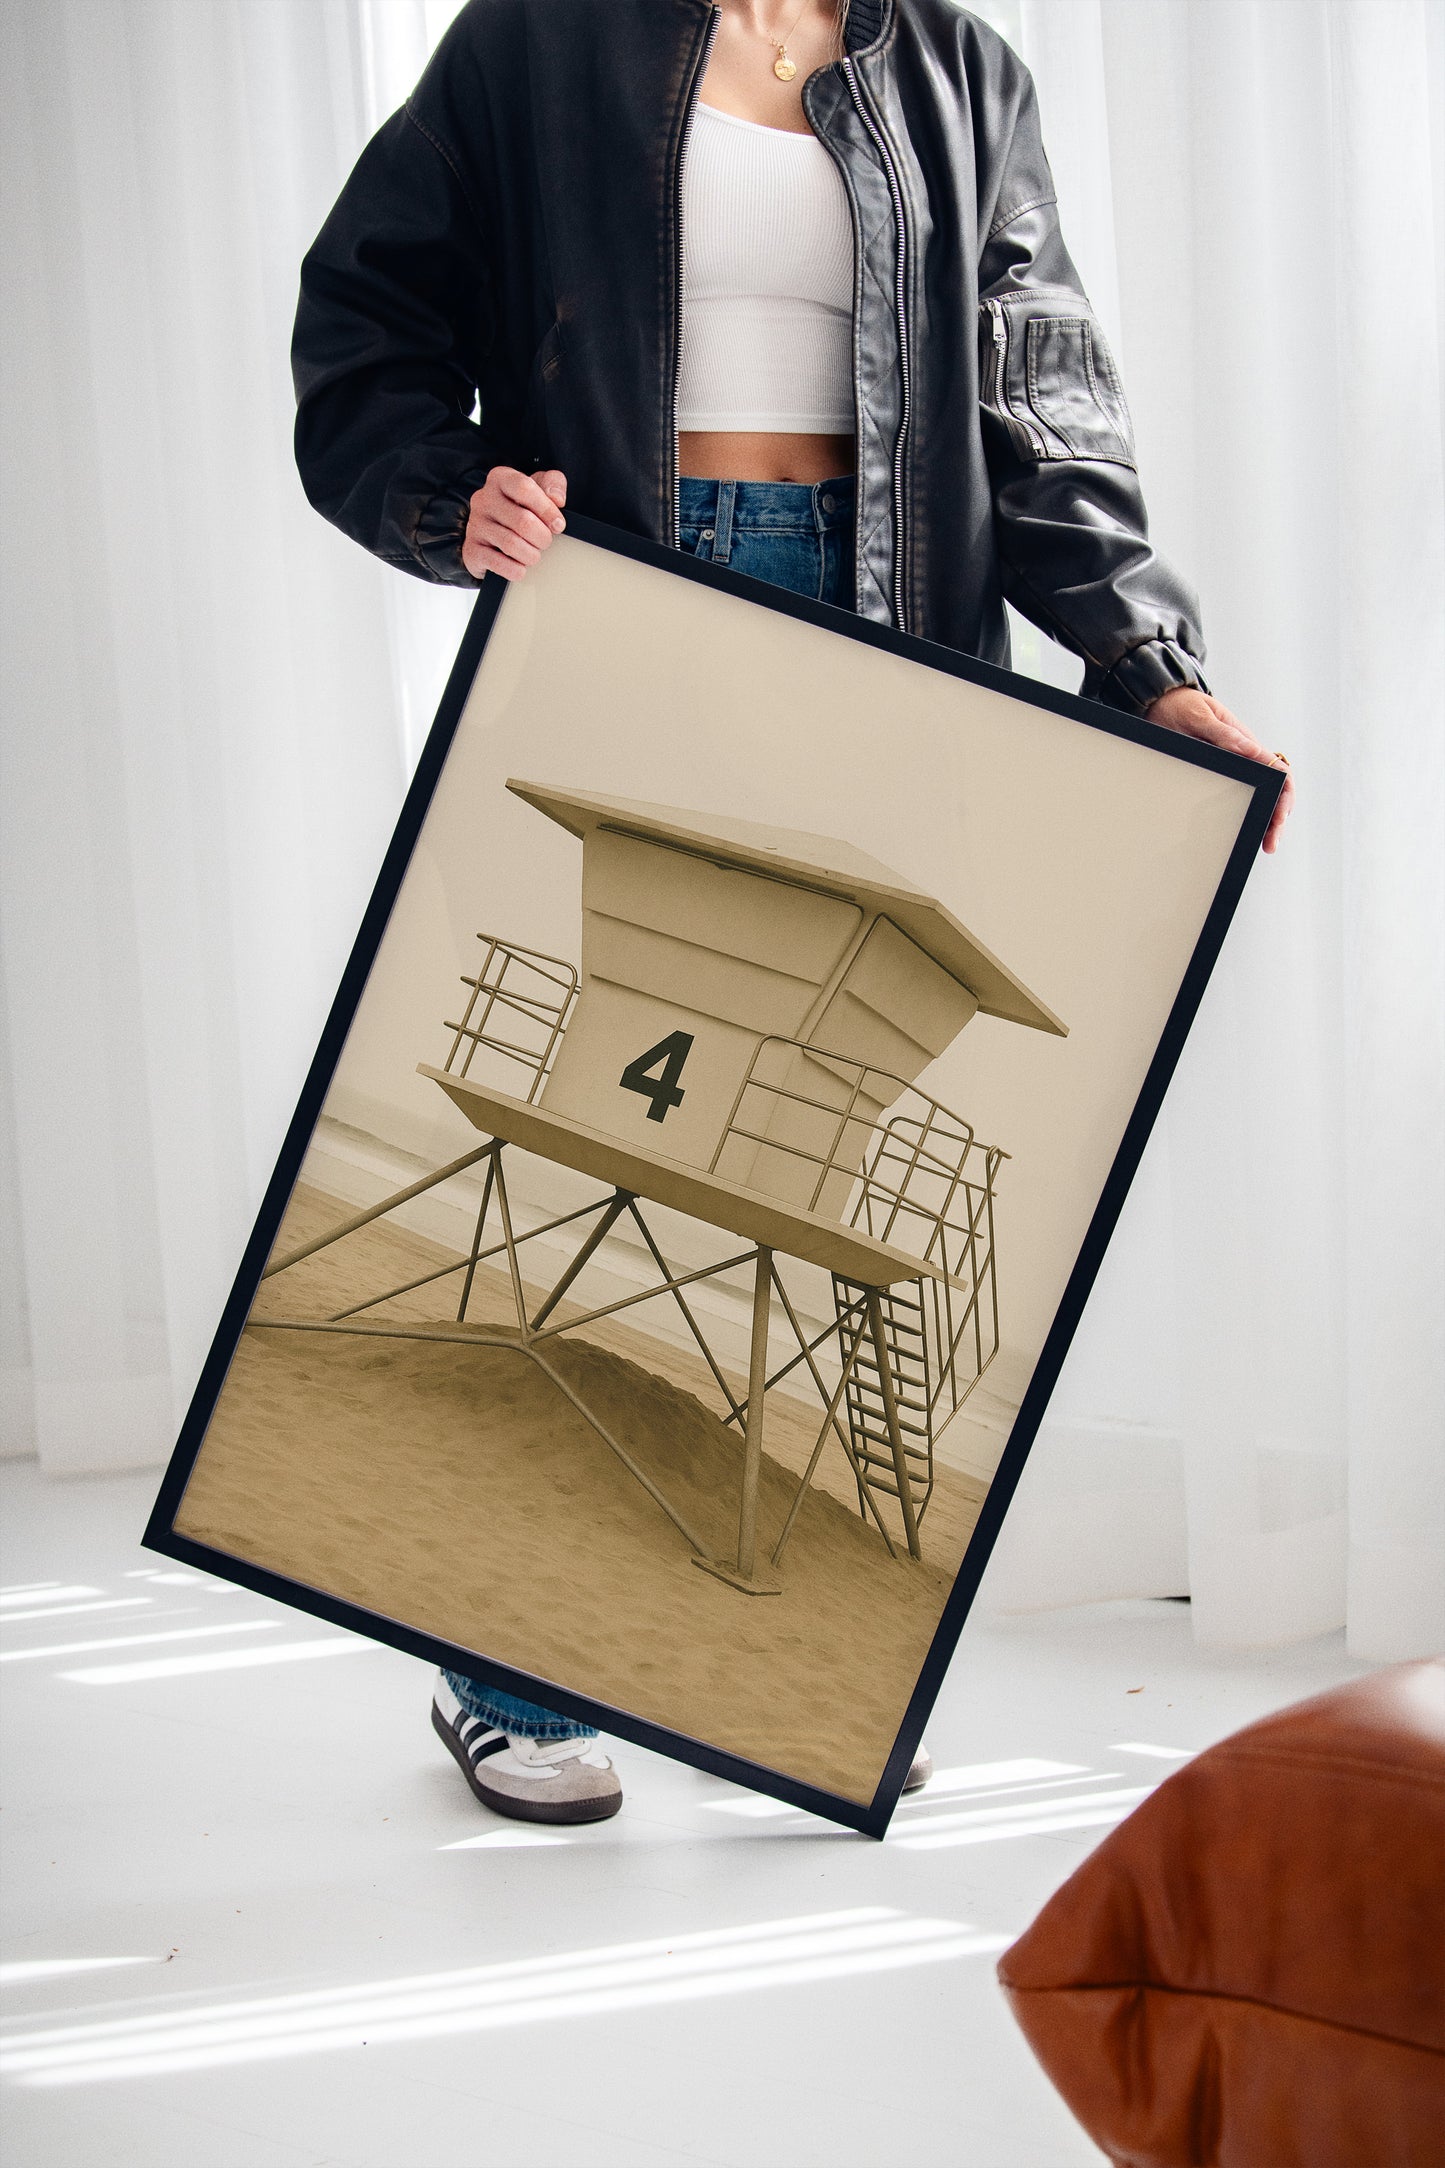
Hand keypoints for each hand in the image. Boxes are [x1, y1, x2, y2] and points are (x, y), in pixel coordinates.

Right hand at [462, 466, 566, 580]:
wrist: (489, 536)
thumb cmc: (519, 510)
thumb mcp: (538, 489)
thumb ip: (553, 484)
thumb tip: (557, 499)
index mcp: (500, 479)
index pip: (524, 488)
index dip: (547, 509)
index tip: (558, 524)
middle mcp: (483, 499)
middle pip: (523, 520)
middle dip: (542, 537)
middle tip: (545, 542)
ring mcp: (475, 524)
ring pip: (512, 544)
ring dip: (531, 555)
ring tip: (534, 554)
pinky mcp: (472, 550)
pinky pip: (499, 563)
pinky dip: (516, 570)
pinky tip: (520, 567)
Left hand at [1145, 686, 1294, 854]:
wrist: (1162, 702)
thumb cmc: (1182, 706)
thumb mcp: (1201, 717)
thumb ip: (1225, 735)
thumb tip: (1253, 751)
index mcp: (1247, 742)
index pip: (1279, 772)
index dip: (1283, 796)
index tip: (1279, 817)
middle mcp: (1246, 756)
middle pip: (1274, 789)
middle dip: (1277, 817)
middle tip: (1271, 844)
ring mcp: (1234, 766)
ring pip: (1259, 796)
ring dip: (1265, 819)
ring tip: (1265, 844)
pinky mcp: (1220, 773)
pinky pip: (1239, 795)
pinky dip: (1247, 814)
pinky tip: (1247, 832)